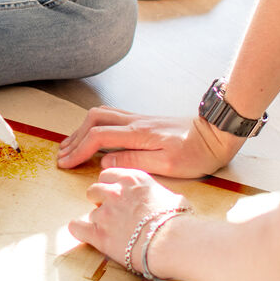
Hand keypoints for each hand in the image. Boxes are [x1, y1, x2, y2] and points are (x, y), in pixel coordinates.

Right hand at [57, 106, 240, 176]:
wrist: (217, 133)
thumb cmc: (197, 153)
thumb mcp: (168, 165)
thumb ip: (134, 162)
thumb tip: (104, 162)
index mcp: (139, 134)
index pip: (98, 137)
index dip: (78, 150)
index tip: (65, 164)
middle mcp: (136, 122)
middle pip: (94, 120)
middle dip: (74, 137)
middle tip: (62, 155)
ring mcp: (139, 119)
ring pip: (101, 115)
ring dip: (83, 129)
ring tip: (71, 146)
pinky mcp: (144, 121)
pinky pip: (112, 117)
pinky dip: (95, 125)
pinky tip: (93, 136)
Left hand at [67, 167, 184, 264]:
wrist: (174, 241)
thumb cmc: (179, 222)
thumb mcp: (171, 197)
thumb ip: (156, 195)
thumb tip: (162, 201)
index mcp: (133, 179)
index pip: (108, 175)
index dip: (111, 187)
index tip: (116, 197)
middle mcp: (115, 191)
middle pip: (94, 190)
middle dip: (100, 202)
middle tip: (113, 215)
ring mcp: (105, 212)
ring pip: (89, 211)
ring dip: (98, 220)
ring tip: (112, 232)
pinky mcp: (98, 234)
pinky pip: (76, 227)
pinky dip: (80, 230)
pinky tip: (88, 235)